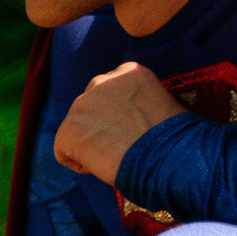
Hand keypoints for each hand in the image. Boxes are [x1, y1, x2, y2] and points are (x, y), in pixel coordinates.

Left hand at [55, 61, 183, 181]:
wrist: (166, 155)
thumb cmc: (173, 138)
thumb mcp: (159, 103)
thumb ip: (134, 101)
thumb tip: (119, 117)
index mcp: (128, 71)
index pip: (109, 91)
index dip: (117, 114)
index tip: (129, 127)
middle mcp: (102, 81)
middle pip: (89, 107)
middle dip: (99, 125)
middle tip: (119, 143)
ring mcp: (82, 104)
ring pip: (77, 129)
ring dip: (91, 144)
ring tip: (116, 154)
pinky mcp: (68, 129)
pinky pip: (63, 151)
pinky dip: (79, 163)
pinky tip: (102, 164)